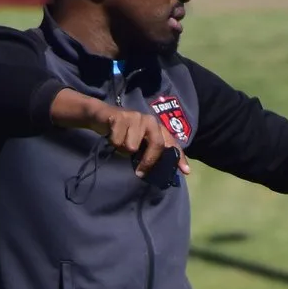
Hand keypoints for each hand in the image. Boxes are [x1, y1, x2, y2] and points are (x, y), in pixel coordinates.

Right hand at [51, 90, 190, 179]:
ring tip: (120, 142)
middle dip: (148, 161)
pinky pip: (118, 141)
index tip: (185, 171)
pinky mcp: (121, 117)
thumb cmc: (123, 132)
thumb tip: (158, 171)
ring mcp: (136, 117)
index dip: (180, 157)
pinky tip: (112, 135)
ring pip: (132, 146)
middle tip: (140, 172)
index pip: (171, 143)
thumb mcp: (139, 142)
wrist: (102, 116)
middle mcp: (150, 120)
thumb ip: (149, 152)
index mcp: (157, 127)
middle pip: (157, 144)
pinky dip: (113, 143)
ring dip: (123, 149)